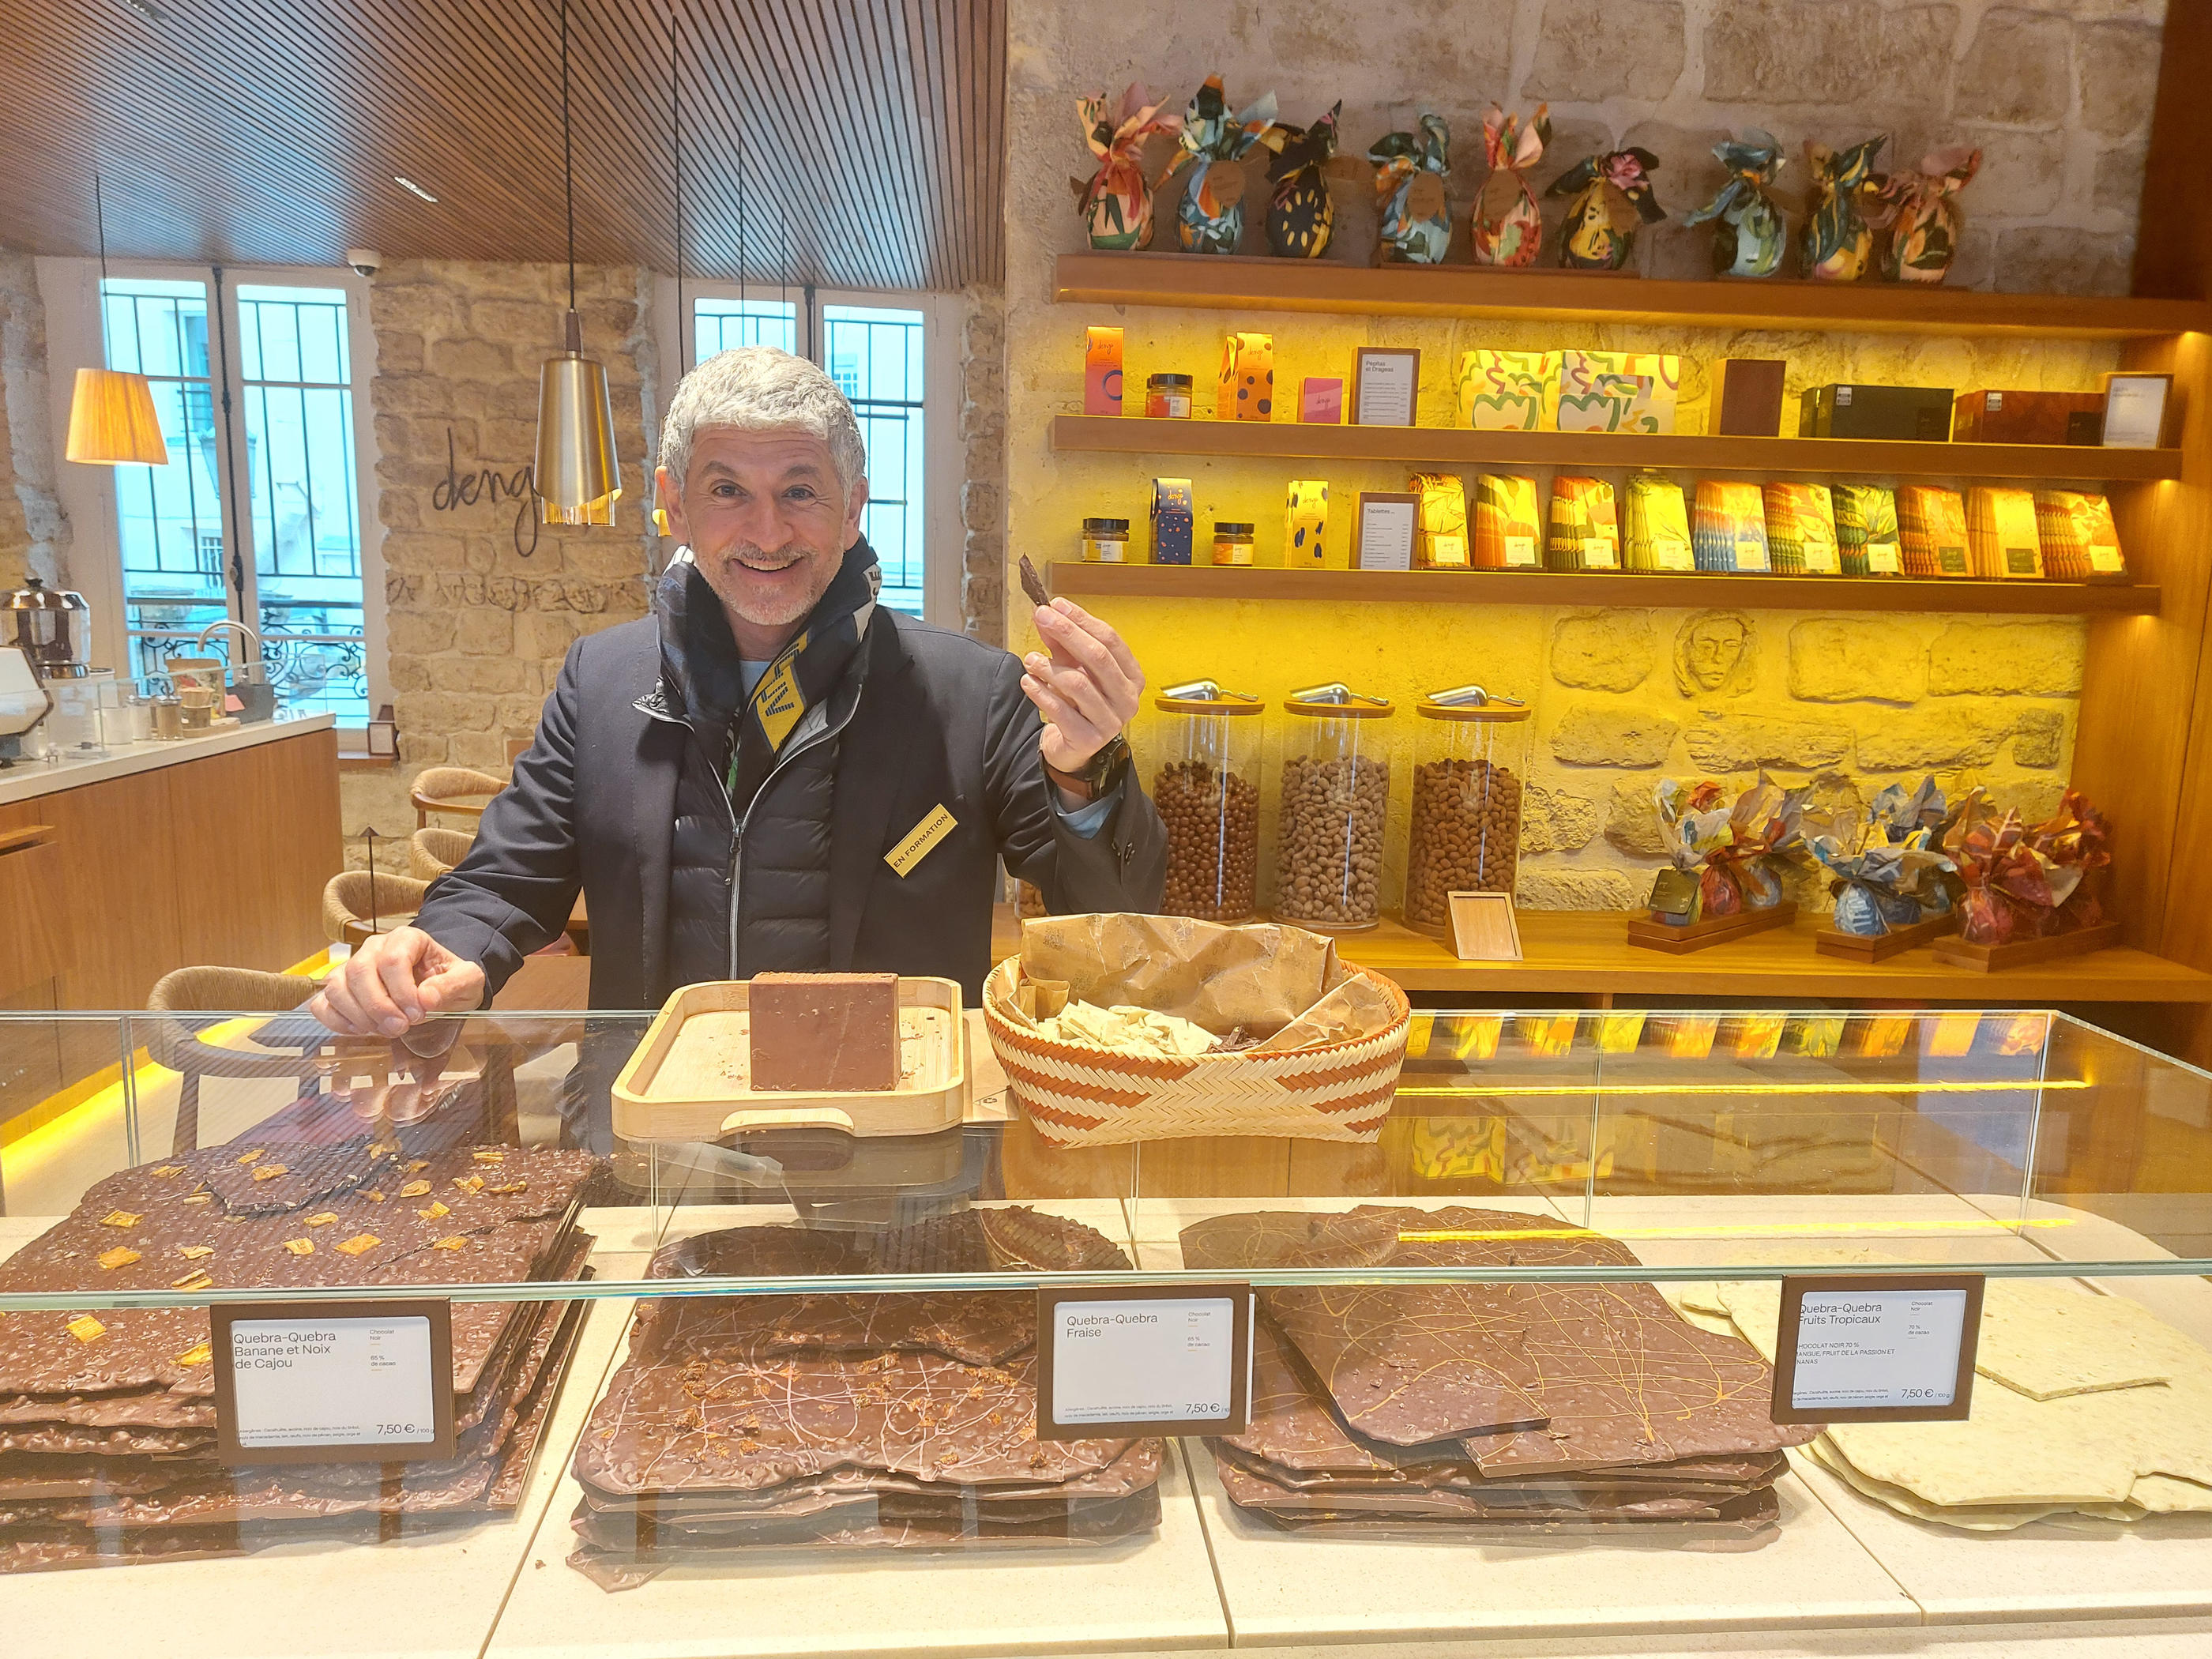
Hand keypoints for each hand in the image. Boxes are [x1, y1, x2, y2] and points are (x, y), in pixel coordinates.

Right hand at [310, 926, 486, 1036]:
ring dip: (358, 1015)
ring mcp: (353, 967)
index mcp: (406, 939)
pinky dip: (336, 1021)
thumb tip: (426, 998)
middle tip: (399, 1028)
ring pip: (337, 986)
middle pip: (359, 971)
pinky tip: (362, 1030)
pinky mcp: (342, 989)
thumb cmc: (449, 979)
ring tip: (384, 1030)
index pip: (392, 959)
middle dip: (378, 1006)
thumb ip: (453, 985)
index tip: (418, 1013)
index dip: (402, 990)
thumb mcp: (467, 980)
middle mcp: (374, 948)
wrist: (438, 984)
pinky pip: (323, 1003)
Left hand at [1020, 597, 1143, 772]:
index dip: (1082, 620)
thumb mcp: (1073, 668)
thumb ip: (1062, 643)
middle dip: (1067, 632)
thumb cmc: (1078, 703)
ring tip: (1030, 659)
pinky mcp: (1088, 739)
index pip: (1110, 640)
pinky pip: (1061, 710)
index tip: (1057, 604)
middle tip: (1041, 617)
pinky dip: (1040, 692)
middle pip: (1098, 656)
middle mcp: (1127, 698)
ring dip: (1049, 666)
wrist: (1073, 747)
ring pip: (1078, 683)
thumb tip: (1046, 614)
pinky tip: (1027, 681)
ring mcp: (1110, 721)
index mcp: (1131, 676)